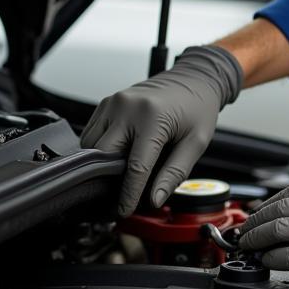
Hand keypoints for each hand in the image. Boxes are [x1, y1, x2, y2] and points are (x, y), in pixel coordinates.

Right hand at [80, 45, 242, 215]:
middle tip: (116, 198)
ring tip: (119, 176)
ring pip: (91, 147)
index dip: (128, 193)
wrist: (194, 78)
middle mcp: (127, 108)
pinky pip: (91, 134)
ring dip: (100, 165)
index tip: (124, 210)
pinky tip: (115, 157)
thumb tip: (154, 199)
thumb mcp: (197, 142)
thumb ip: (175, 172)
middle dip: (107, 181)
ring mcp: (113, 103)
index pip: (135, 166)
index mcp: (153, 117)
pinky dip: (98, 150)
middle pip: (103, 156)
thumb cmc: (198, 108)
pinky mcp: (105, 103)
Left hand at [238, 175, 288, 288]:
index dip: (270, 202)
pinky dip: (271, 257)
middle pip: (280, 207)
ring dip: (256, 238)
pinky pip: (287, 255)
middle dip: (256, 219)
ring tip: (248, 245)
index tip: (260, 212)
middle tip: (245, 229)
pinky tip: (266, 259)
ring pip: (278, 229)